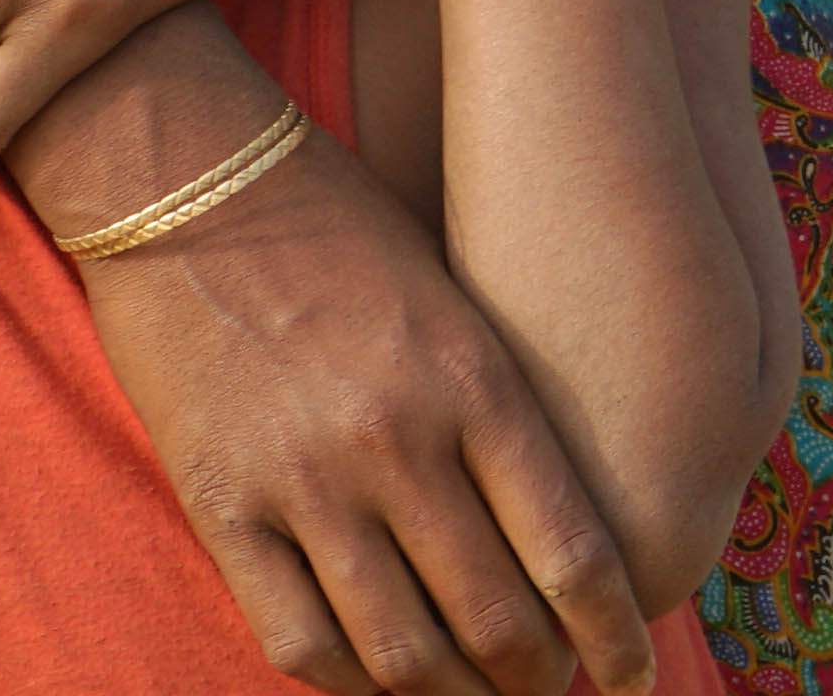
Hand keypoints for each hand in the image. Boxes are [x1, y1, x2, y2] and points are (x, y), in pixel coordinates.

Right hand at [76, 121, 665, 695]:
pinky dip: (349, 681)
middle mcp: (400, 443)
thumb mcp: (459, 307)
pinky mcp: (224, 509)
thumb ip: (502, 418)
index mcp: (477, 384)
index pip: (573, 550)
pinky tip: (378, 680)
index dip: (613, 635)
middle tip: (555, 689)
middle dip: (538, 678)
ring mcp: (306, 483)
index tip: (635, 675)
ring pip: (399, 653)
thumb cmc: (349, 235)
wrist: (198, 187)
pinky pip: (297, 642)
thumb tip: (560, 533)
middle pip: (495, 620)